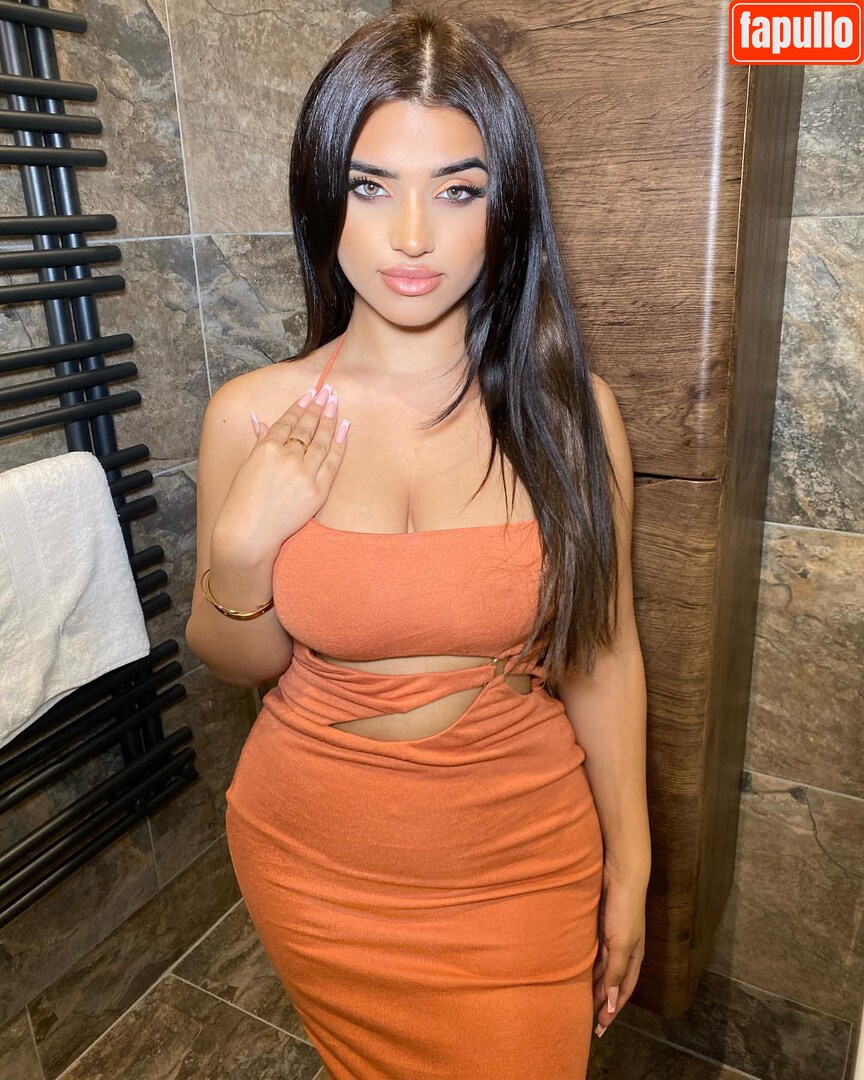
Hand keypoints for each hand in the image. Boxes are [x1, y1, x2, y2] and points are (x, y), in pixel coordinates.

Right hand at [212, 382, 349, 564]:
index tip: (309, 393)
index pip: (287, 422)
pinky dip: (339, 443)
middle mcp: (286, 457)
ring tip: (335, 403)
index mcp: (266, 449)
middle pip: (306, 427)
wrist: (249, 533)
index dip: (299, 406)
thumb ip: (258, 441)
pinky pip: (332, 462)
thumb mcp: (247, 467)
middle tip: (327, 391)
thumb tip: (258, 419)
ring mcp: (303, 473)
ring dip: (330, 419)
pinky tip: (344, 427)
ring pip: (321, 440)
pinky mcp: (317, 490)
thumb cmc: (242, 503)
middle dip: (318, 406)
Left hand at [591, 862, 646, 1037]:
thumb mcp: (622, 944)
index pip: (623, 991)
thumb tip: (612, 1005)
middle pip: (611, 981)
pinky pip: (591, 950)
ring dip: (591, 982)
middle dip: (601, 999)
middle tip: (585, 1017)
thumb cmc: (624, 909)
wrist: (618, 873)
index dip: (613, 1010)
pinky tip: (572, 968)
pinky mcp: (598, 924)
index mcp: (634, 957)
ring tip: (576, 998)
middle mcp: (623, 950)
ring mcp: (610, 937)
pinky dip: (584, 962)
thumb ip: (616, 973)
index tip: (600, 1029)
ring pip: (600, 966)